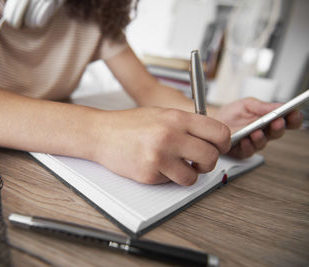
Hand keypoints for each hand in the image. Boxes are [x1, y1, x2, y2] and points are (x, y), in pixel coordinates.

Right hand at [94, 107, 229, 184]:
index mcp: (177, 118)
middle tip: (198, 161)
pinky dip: (166, 177)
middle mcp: (170, 136)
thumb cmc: (130, 124)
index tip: (218, 148)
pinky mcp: (149, 174)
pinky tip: (154, 166)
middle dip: (207, 163)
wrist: (101, 133)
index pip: (219, 132)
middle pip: (211, 157)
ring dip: (187, 174)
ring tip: (175, 165)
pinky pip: (170, 182)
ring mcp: (159, 156)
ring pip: (193, 177)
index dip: (223, 143)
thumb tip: (212, 138)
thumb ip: (186, 124)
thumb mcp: (161, 114)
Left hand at [213, 97, 302, 158]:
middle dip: (279, 126)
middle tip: (278, 121)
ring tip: (256, 132)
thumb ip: (261, 106)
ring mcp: (253, 142)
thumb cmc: (229, 115)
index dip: (293, 118)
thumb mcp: (245, 105)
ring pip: (263, 143)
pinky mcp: (242, 151)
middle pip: (278, 132)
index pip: (287, 120)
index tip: (294, 113)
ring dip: (261, 137)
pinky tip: (244, 140)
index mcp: (267, 119)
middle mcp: (263, 132)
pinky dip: (247, 145)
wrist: (210, 123)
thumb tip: (278, 105)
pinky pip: (247, 151)